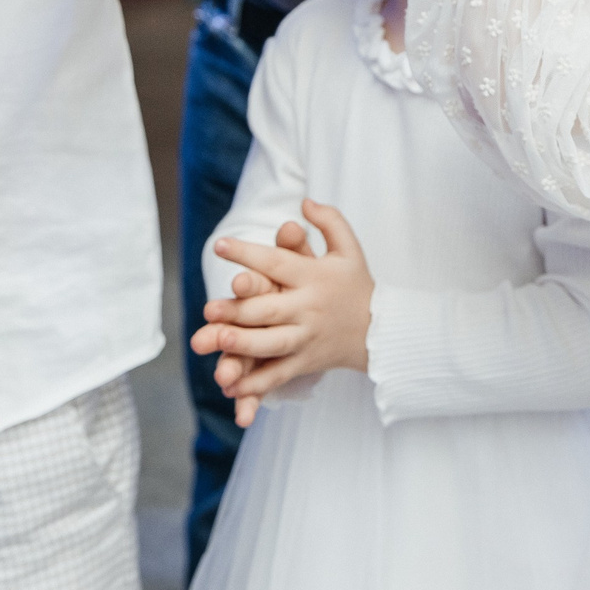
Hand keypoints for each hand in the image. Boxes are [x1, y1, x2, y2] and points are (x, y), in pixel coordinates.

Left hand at [189, 201, 374, 418]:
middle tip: (208, 309)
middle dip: (239, 310)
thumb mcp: (349, 248)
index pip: (278, 262)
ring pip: (272, 343)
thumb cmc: (356, 284)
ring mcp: (306, 337)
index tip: (220, 245)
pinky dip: (256, 384)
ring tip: (219, 341)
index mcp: (314, 276)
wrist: (381, 331)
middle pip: (270, 309)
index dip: (248, 253)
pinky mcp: (305, 361)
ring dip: (244, 344)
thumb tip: (305, 201)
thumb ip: (330, 221)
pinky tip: (231, 388)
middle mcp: (308, 307)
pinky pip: (279, 374)